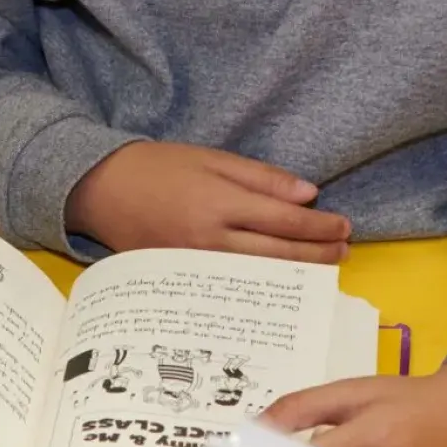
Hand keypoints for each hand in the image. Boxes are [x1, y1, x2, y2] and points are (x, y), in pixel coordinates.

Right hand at [66, 141, 350, 262]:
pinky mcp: (185, 280)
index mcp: (220, 204)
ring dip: (297, 273)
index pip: (283, 220)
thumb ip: (261, 178)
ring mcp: (197, 266)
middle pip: (278, 253)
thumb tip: (308, 194)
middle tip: (344, 252)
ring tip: (325, 269)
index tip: (343, 226)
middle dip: (316, 254)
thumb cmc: (159, 167)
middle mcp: (211, 241)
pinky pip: (233, 286)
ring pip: (259, 275)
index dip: (318, 227)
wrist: (101, 190)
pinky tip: (282, 282)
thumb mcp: (212, 159)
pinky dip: (263, 284)